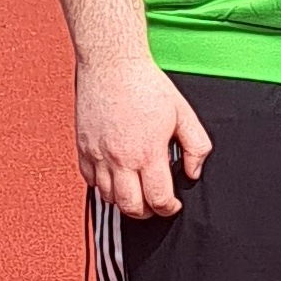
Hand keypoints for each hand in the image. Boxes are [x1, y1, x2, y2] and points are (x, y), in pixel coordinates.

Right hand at [75, 55, 209, 218]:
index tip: (173, 205)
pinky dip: (103, 188)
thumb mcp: (184, 114)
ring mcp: (98, 156)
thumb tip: (193, 173)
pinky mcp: (83, 150)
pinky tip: (117, 179)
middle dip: (147, 213)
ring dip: (125, 202)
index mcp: (147, 153)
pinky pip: (90, 182)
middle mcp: (119, 160)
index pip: (158, 199)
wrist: (112, 67)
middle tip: (156, 205)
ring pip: (108, 198)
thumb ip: (196, 147)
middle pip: (130, 207)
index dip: (169, 209)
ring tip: (138, 193)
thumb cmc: (148, 87)